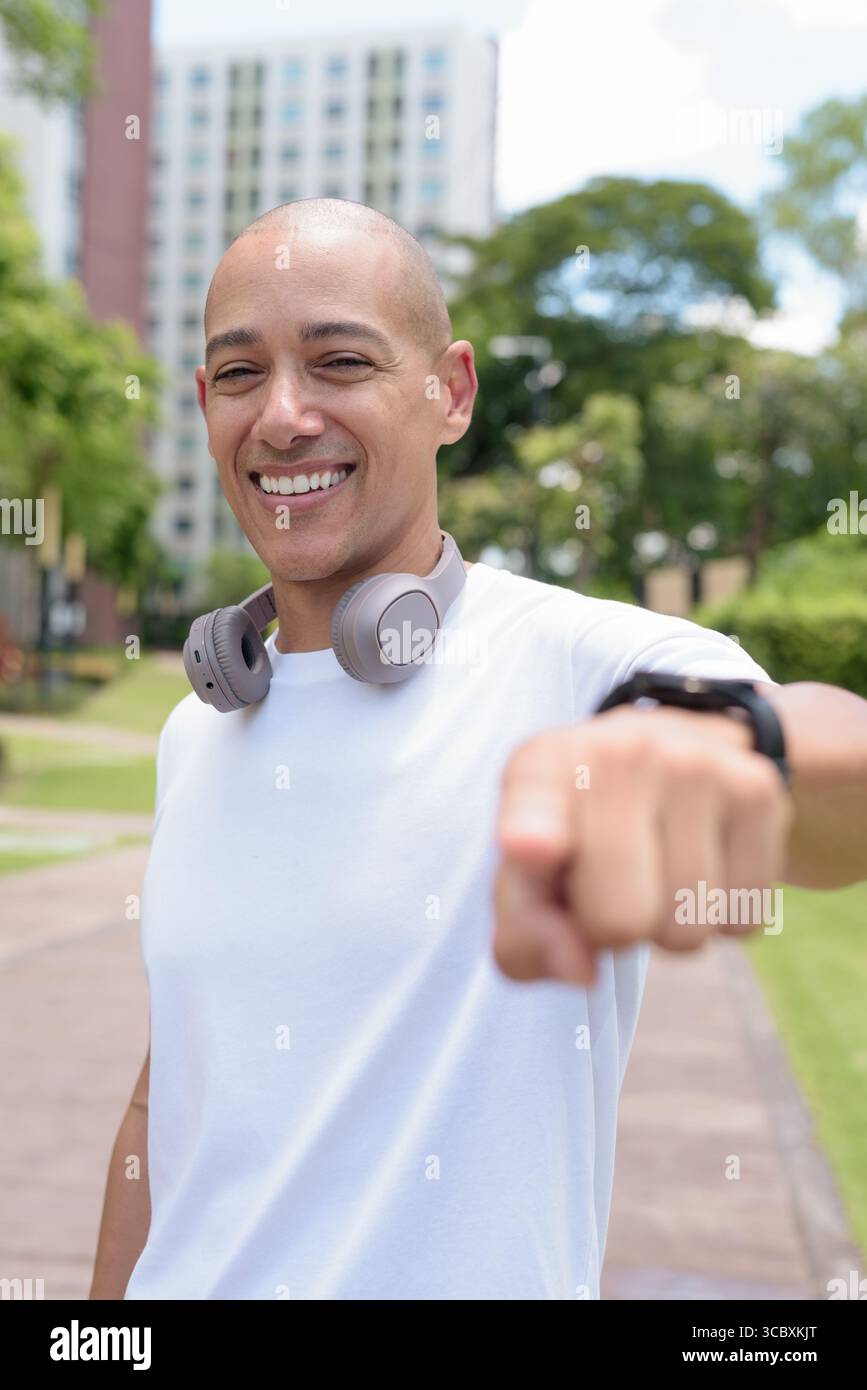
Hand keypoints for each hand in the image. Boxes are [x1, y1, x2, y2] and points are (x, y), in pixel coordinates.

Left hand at [491, 706, 792, 986]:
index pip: (533, 807)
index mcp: (541, 768)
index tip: (527, 847)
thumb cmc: (583, 836)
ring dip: (670, 926)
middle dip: (614, 934)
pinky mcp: (756, 789)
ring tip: (657, 869)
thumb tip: (581, 971)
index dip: (531, 834)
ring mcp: (695, 764)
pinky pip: (742, 918)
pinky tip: (702, 861)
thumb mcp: (530, 877)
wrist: (676, 757)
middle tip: (612, 886)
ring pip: (687, 931)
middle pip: (618, 921)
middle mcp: (618, 753)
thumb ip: (528, 935)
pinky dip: (721, 915)